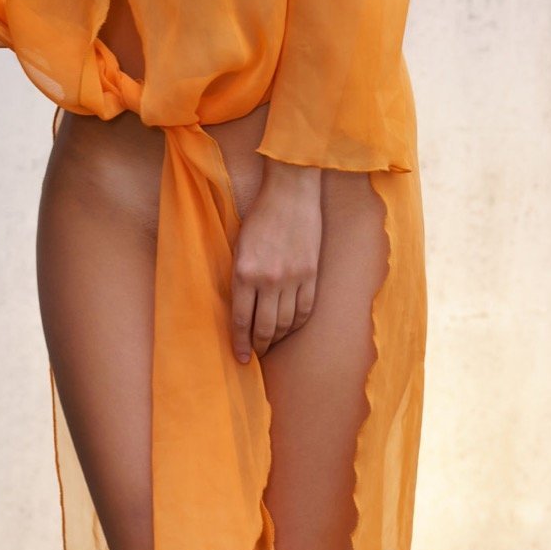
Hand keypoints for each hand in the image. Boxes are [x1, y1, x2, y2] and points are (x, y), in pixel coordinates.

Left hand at [231, 165, 322, 363]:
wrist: (290, 192)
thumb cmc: (260, 215)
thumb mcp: (239, 245)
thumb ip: (239, 276)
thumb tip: (240, 308)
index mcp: (244, 271)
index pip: (240, 319)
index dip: (240, 343)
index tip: (241, 358)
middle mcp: (268, 279)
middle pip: (264, 328)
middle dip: (258, 346)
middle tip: (256, 355)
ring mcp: (293, 278)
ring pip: (285, 323)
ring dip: (277, 338)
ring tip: (271, 343)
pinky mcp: (311, 274)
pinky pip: (305, 310)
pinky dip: (296, 324)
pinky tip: (290, 328)